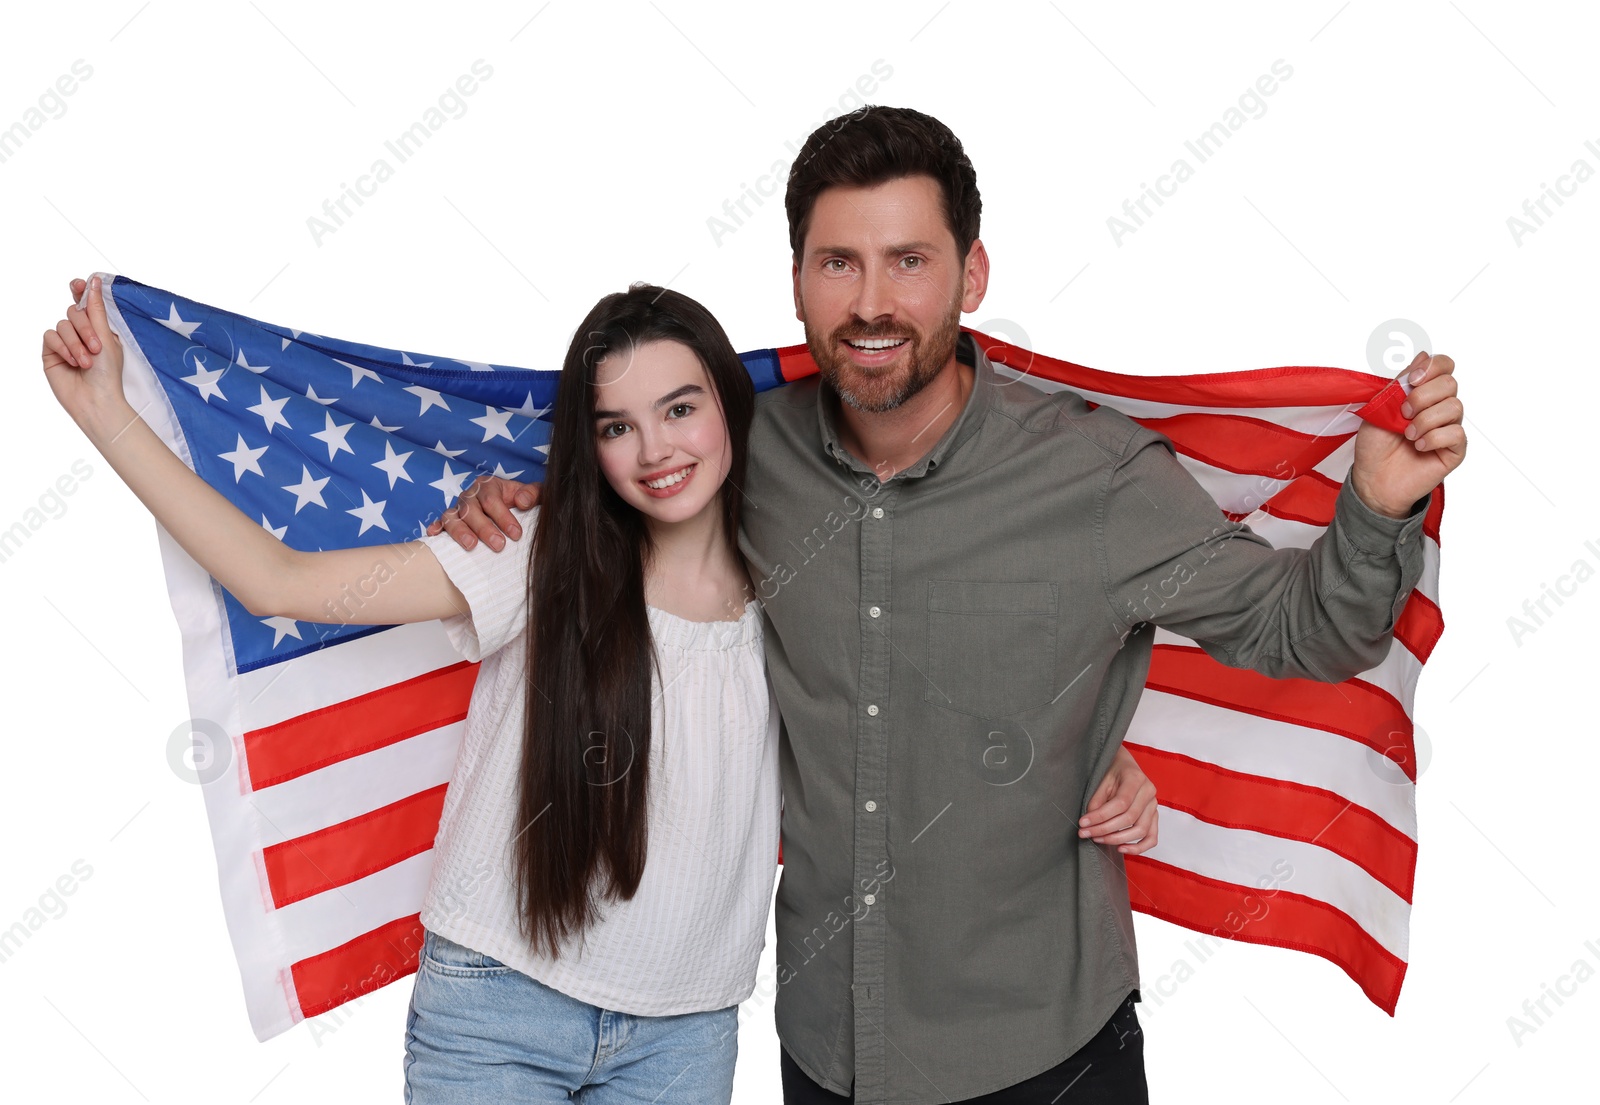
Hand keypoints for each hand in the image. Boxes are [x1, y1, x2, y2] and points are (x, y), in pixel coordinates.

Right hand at [42, 274, 128, 432]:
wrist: (96, 399)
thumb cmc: (107, 374)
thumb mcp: (106, 338)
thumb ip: (96, 309)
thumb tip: (93, 281)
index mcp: (99, 328)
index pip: (85, 303)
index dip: (81, 291)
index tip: (79, 283)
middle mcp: (81, 333)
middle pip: (73, 312)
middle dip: (86, 328)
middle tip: (97, 347)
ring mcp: (65, 343)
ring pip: (62, 325)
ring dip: (77, 343)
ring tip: (87, 362)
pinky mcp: (51, 353)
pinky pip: (50, 337)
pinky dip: (64, 348)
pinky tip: (73, 362)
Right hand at [425, 474, 540, 550]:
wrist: (512, 506)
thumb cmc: (522, 501)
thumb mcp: (533, 494)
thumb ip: (533, 494)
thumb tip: (523, 501)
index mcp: (488, 486)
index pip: (492, 500)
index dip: (503, 517)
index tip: (516, 534)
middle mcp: (470, 495)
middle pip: (471, 510)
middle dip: (485, 529)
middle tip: (499, 545)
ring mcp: (458, 508)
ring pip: (452, 517)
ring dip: (460, 531)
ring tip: (471, 546)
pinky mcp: (450, 521)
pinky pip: (440, 523)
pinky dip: (436, 528)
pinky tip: (434, 535)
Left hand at [1079, 744, 1157, 854]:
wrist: (1124, 763)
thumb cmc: (1111, 768)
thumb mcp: (1101, 778)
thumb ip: (1097, 799)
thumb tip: (1090, 822)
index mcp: (1136, 778)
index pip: (1120, 804)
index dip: (1100, 816)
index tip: (1082, 823)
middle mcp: (1149, 792)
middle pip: (1129, 818)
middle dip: (1104, 829)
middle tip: (1085, 833)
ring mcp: (1154, 805)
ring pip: (1141, 830)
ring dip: (1117, 839)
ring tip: (1098, 839)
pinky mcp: (1154, 816)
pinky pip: (1152, 837)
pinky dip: (1138, 847)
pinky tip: (1121, 849)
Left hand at [1351, 350, 1465, 518]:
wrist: (1373, 479)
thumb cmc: (1375, 445)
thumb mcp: (1379, 408)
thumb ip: (1401, 383)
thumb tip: (1421, 355)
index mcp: (1423, 393)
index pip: (1443, 366)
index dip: (1431, 367)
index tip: (1412, 380)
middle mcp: (1440, 407)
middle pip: (1450, 383)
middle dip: (1423, 396)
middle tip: (1403, 414)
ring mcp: (1449, 428)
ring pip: (1455, 407)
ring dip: (1425, 420)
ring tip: (1407, 435)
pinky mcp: (1455, 449)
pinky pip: (1456, 433)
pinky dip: (1434, 438)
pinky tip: (1418, 447)